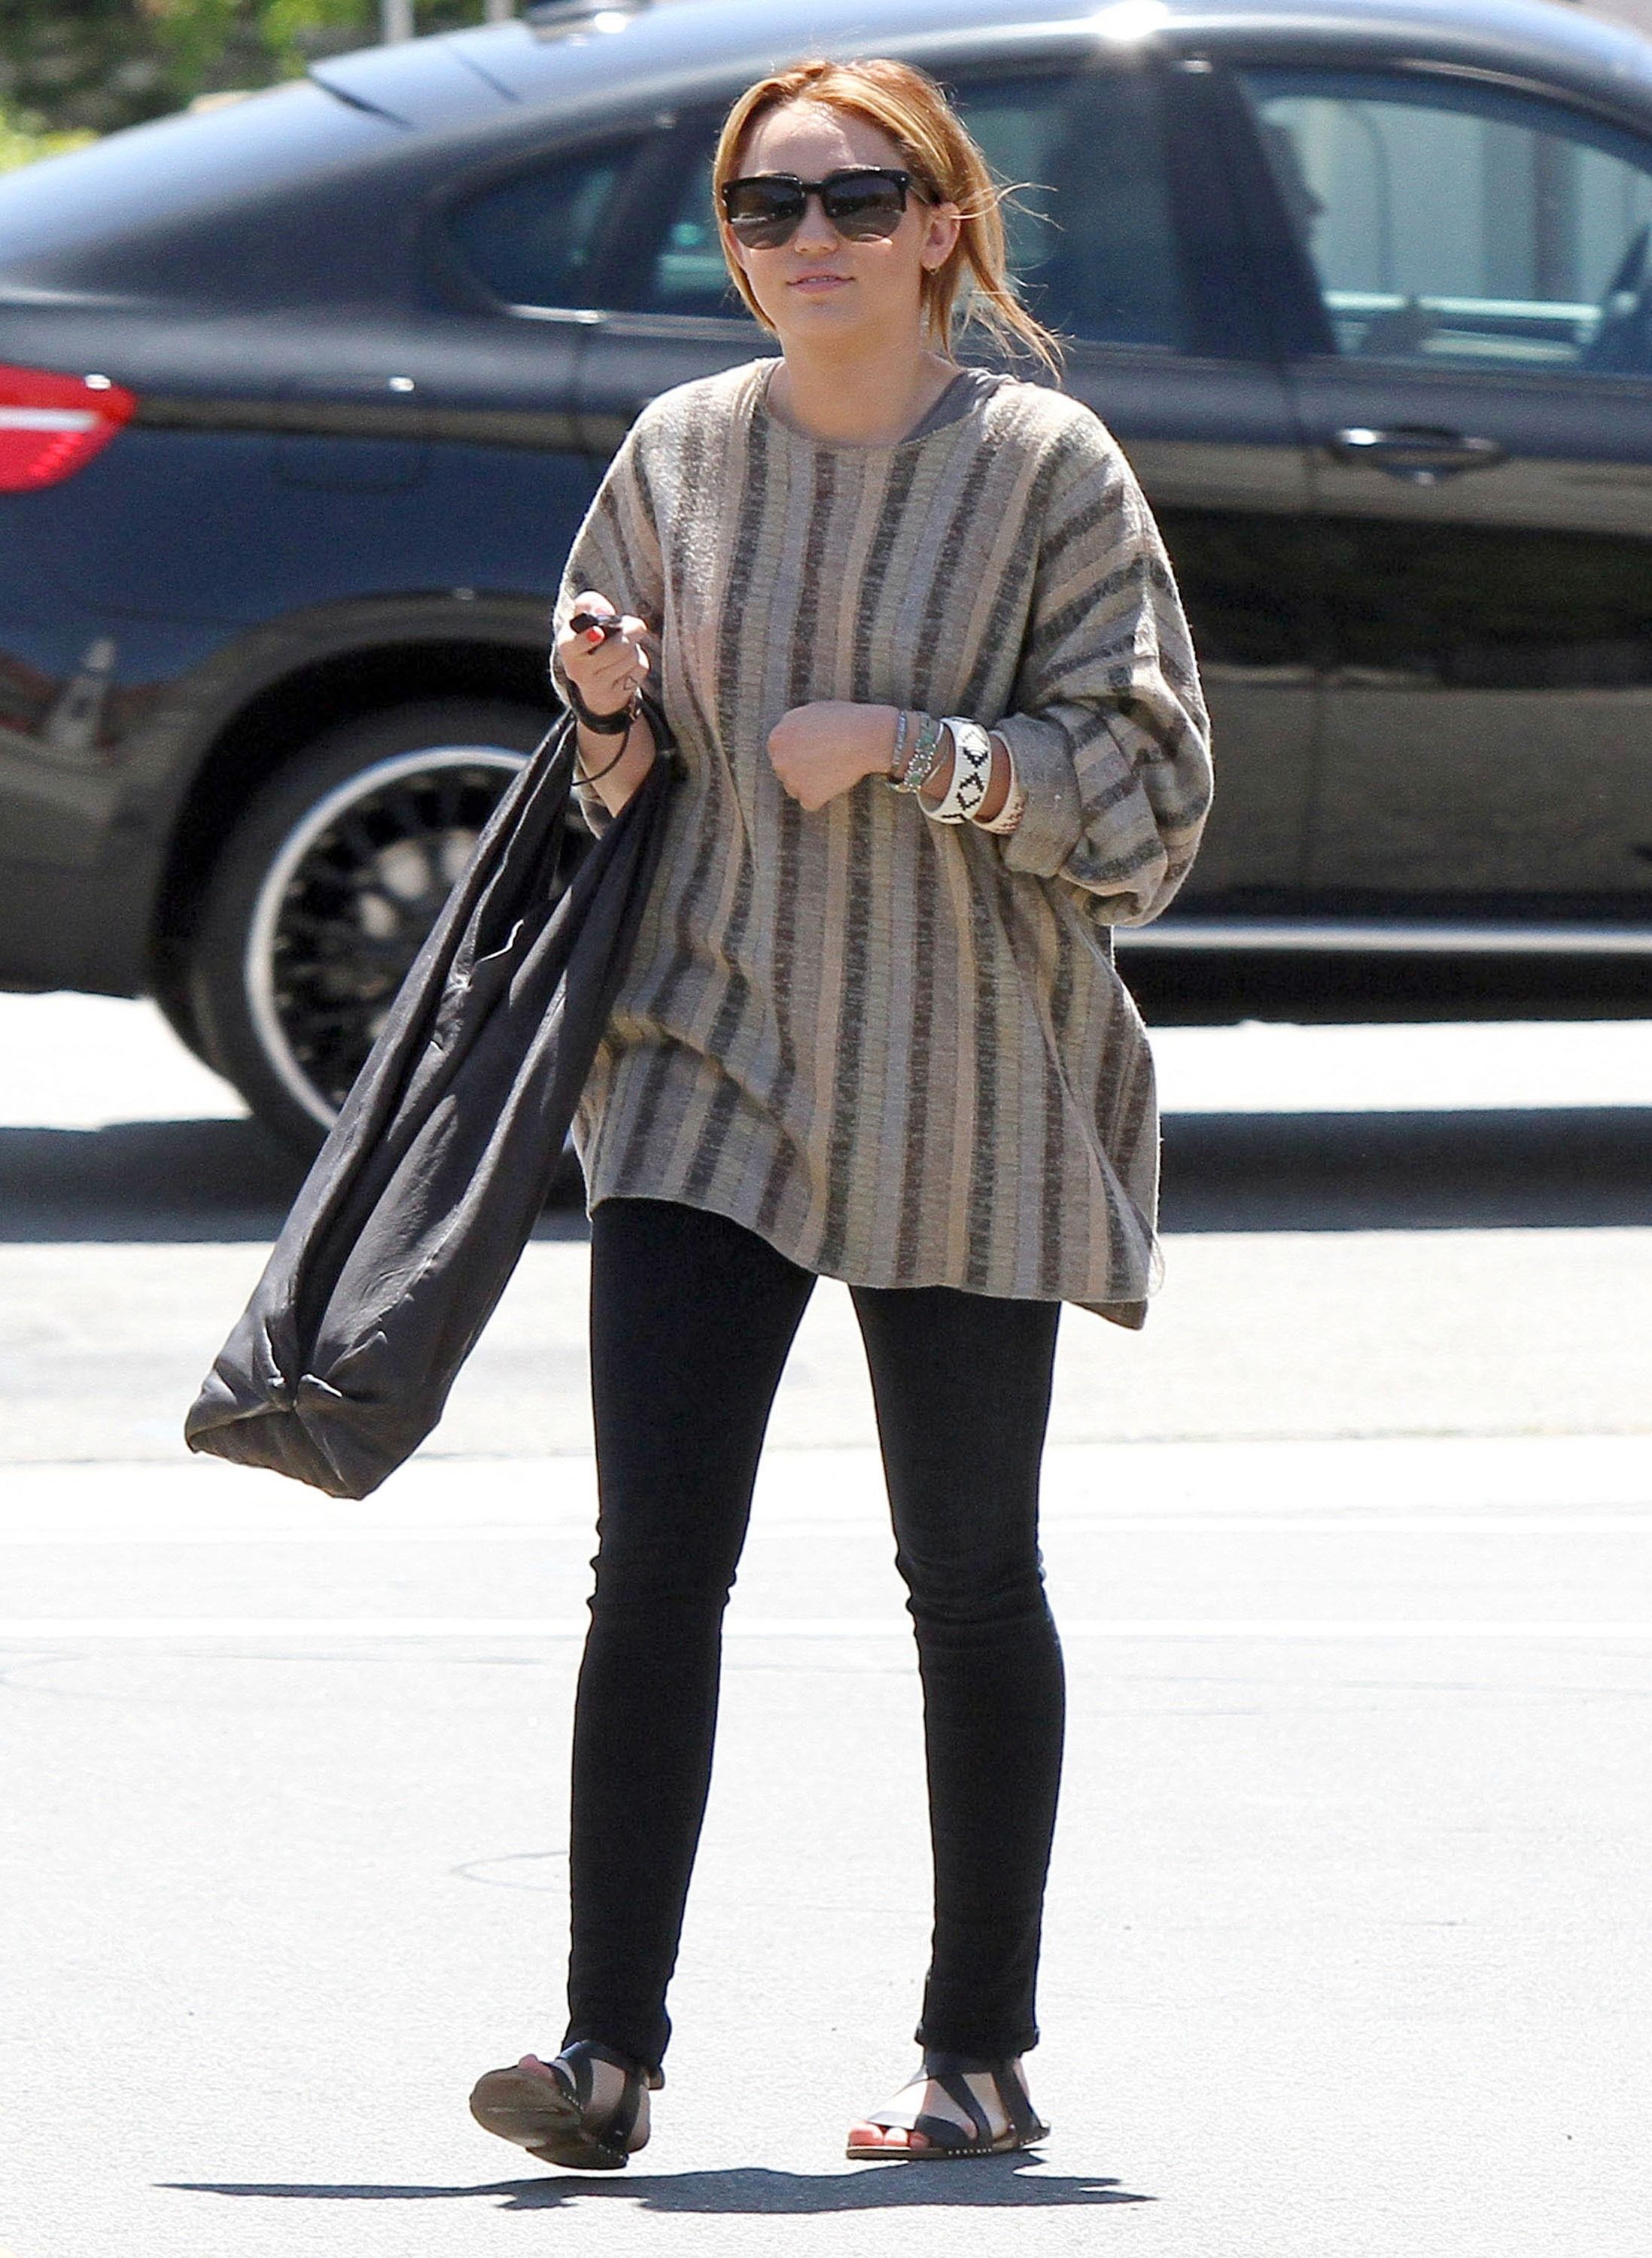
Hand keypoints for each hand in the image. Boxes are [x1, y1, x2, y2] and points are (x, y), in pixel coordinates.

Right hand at [556, 590, 649, 716]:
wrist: (595, 682)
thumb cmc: (591, 641)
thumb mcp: (584, 619)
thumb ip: (590, 605)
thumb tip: (604, 611)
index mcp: (567, 645)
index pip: (574, 643)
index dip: (587, 638)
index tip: (598, 632)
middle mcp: (577, 669)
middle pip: (618, 647)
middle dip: (631, 632)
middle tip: (633, 626)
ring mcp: (597, 685)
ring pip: (631, 657)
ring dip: (635, 648)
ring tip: (624, 649)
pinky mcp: (616, 694)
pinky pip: (639, 669)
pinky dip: (640, 662)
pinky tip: (627, 665)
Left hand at [767, 702, 896, 811]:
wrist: (863, 737)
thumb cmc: (844, 720)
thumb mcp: (811, 711)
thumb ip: (795, 725)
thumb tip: (792, 734)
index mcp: (777, 737)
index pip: (780, 754)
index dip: (797, 755)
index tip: (813, 755)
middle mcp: (779, 760)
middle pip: (785, 773)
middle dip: (801, 771)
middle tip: (826, 764)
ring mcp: (791, 780)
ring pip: (797, 790)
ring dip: (811, 784)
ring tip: (833, 770)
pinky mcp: (807, 797)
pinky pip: (811, 802)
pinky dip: (823, 796)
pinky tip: (836, 781)